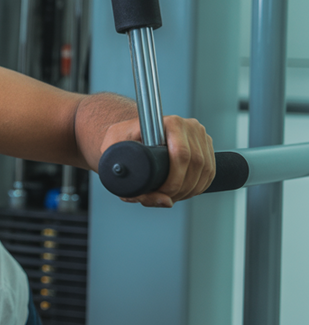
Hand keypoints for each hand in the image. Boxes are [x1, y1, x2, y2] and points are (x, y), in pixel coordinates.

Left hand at [100, 115, 214, 207]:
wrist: (130, 132)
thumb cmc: (121, 140)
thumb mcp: (116, 156)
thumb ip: (134, 185)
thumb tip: (165, 202)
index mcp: (170, 122)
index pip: (182, 155)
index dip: (174, 180)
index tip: (161, 192)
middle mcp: (189, 126)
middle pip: (196, 164)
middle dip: (181, 188)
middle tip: (164, 198)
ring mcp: (199, 135)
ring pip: (205, 170)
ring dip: (190, 190)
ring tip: (170, 196)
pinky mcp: (205, 145)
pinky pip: (210, 171)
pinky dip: (198, 186)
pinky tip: (184, 192)